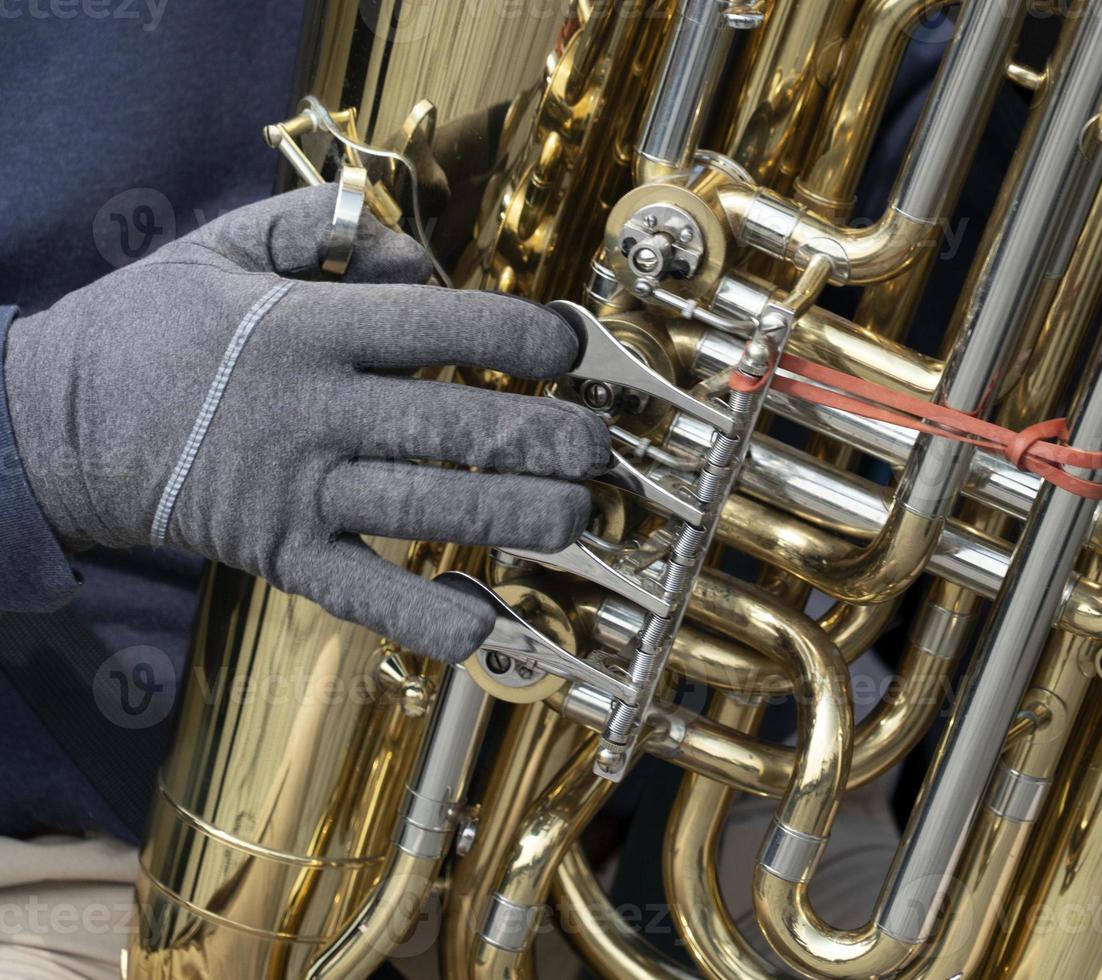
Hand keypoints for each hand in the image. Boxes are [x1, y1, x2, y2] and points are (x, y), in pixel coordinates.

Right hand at [3, 183, 609, 660]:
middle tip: (601, 447)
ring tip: (578, 518)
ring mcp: (294, 492)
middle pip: (445, 425)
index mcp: (302, 330)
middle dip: (538, 436)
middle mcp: (308, 412)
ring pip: (421, 508)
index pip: (428, 327)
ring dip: (510, 517)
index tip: (571, 345)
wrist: (53, 424)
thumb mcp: (219, 247)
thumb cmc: (151, 329)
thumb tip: (417, 260)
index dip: (510, 333)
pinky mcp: (278, 556)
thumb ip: (317, 232)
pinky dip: (425, 617)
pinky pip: (361, 592)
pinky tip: (490, 628)